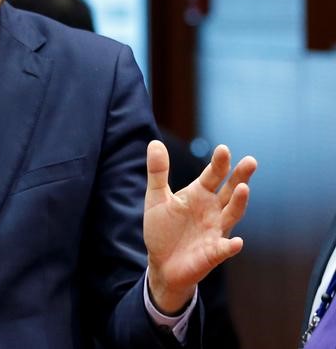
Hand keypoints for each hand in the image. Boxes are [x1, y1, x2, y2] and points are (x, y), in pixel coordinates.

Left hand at [143, 140, 256, 313]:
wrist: (161, 263)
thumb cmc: (162, 228)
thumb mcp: (156, 197)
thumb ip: (158, 171)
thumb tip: (155, 142)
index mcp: (199, 194)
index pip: (213, 175)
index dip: (219, 163)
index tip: (223, 149)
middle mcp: (213, 209)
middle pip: (230, 190)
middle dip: (240, 177)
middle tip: (250, 161)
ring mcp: (216, 230)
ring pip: (232, 214)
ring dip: (239, 203)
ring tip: (244, 189)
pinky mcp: (213, 253)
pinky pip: (224, 249)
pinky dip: (230, 246)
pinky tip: (236, 242)